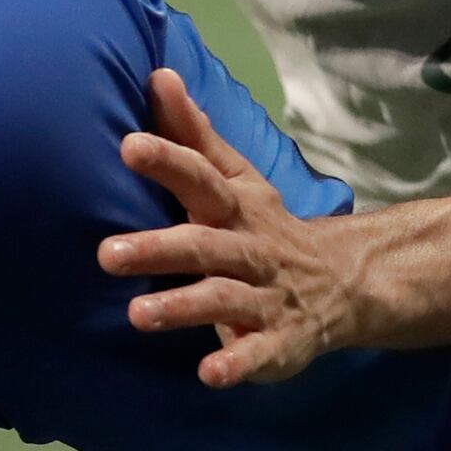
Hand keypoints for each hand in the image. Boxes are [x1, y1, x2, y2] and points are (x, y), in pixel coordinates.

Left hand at [105, 70, 382, 384]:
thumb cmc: (264, 224)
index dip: (169, 161)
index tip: (129, 146)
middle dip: (158, 249)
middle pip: (205, 244)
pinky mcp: (280, 341)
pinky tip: (209, 373)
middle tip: (104, 254)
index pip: (202, 178)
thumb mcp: (237, 178)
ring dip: (184, 307)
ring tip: (137, 316)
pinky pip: (259, 354)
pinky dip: (237, 363)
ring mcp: (268, 296)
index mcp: (237, 206)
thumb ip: (193, 134)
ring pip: (225, 298)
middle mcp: (251, 248)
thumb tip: (158, 76)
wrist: (345, 280)